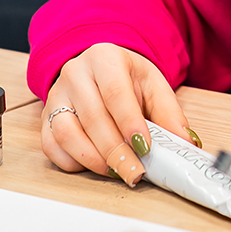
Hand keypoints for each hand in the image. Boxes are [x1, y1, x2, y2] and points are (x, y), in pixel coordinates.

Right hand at [43, 44, 194, 184]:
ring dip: (92, 158)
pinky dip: (71, 161)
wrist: (99, 68)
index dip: (129, 123)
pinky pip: (51, 145)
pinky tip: (93, 166)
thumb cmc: (127, 78)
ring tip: (116, 171)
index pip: (115, 92)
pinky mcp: (45, 117)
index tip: (144, 147)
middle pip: (92, 117)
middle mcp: (76, 74)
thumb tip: (185, 143)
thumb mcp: (153, 85)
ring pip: (66, 132)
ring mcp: (56, 96)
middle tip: (134, 172)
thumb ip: (170, 113)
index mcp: (105, 58)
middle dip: (115, 151)